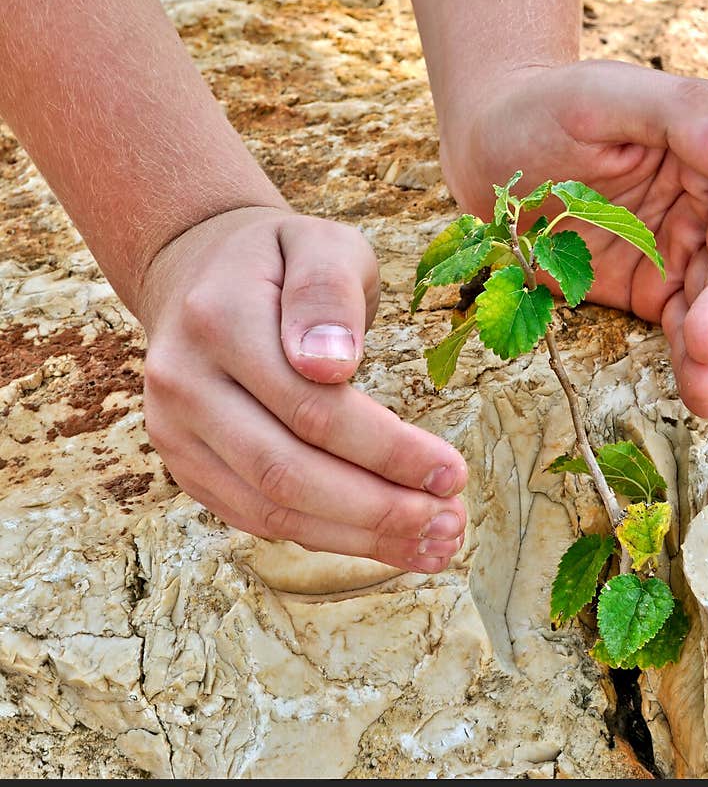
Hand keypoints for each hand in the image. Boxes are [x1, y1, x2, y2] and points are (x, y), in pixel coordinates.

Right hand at [136, 207, 467, 572]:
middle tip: (451, 522)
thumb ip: (329, 293)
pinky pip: (257, 518)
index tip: (453, 472)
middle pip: (286, 472)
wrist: (200, 277)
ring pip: (271, 509)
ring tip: (433, 543)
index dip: (386, 450)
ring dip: (359, 537)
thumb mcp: (319, 243)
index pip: (311, 406)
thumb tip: (332, 365)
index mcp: (219, 319)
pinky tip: (385, 541)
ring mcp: (176, 430)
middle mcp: (185, 382)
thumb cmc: (280, 261)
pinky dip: (326, 537)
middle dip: (378, 509)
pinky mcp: (187, 464)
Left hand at [441, 60, 707, 417]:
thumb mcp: (605, 97)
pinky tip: (697, 389)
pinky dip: (686, 355)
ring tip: (707, 392)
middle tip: (705, 346)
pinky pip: (677, 322)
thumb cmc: (541, 108)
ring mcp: (674, 245)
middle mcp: (705, 198)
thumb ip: (682, 117)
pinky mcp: (645, 283)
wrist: (486, 147)